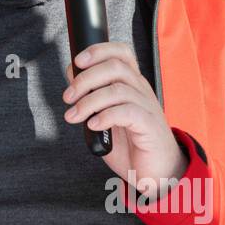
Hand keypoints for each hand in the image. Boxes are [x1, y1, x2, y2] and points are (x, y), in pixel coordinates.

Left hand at [61, 41, 187, 199]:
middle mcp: (141, 91)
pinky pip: (127, 112)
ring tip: (73, 116)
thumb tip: (72, 77)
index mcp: (132, 84)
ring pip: (118, 90)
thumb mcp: (106, 117)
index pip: (121, 53)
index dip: (98, 51)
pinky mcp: (150, 126)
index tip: (76, 62)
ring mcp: (148, 107)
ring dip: (89, 101)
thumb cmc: (130, 144)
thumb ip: (93, 98)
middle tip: (68, 97)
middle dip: (85, 78)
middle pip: (115, 67)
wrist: (156, 173)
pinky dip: (106, 116)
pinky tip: (93, 125)